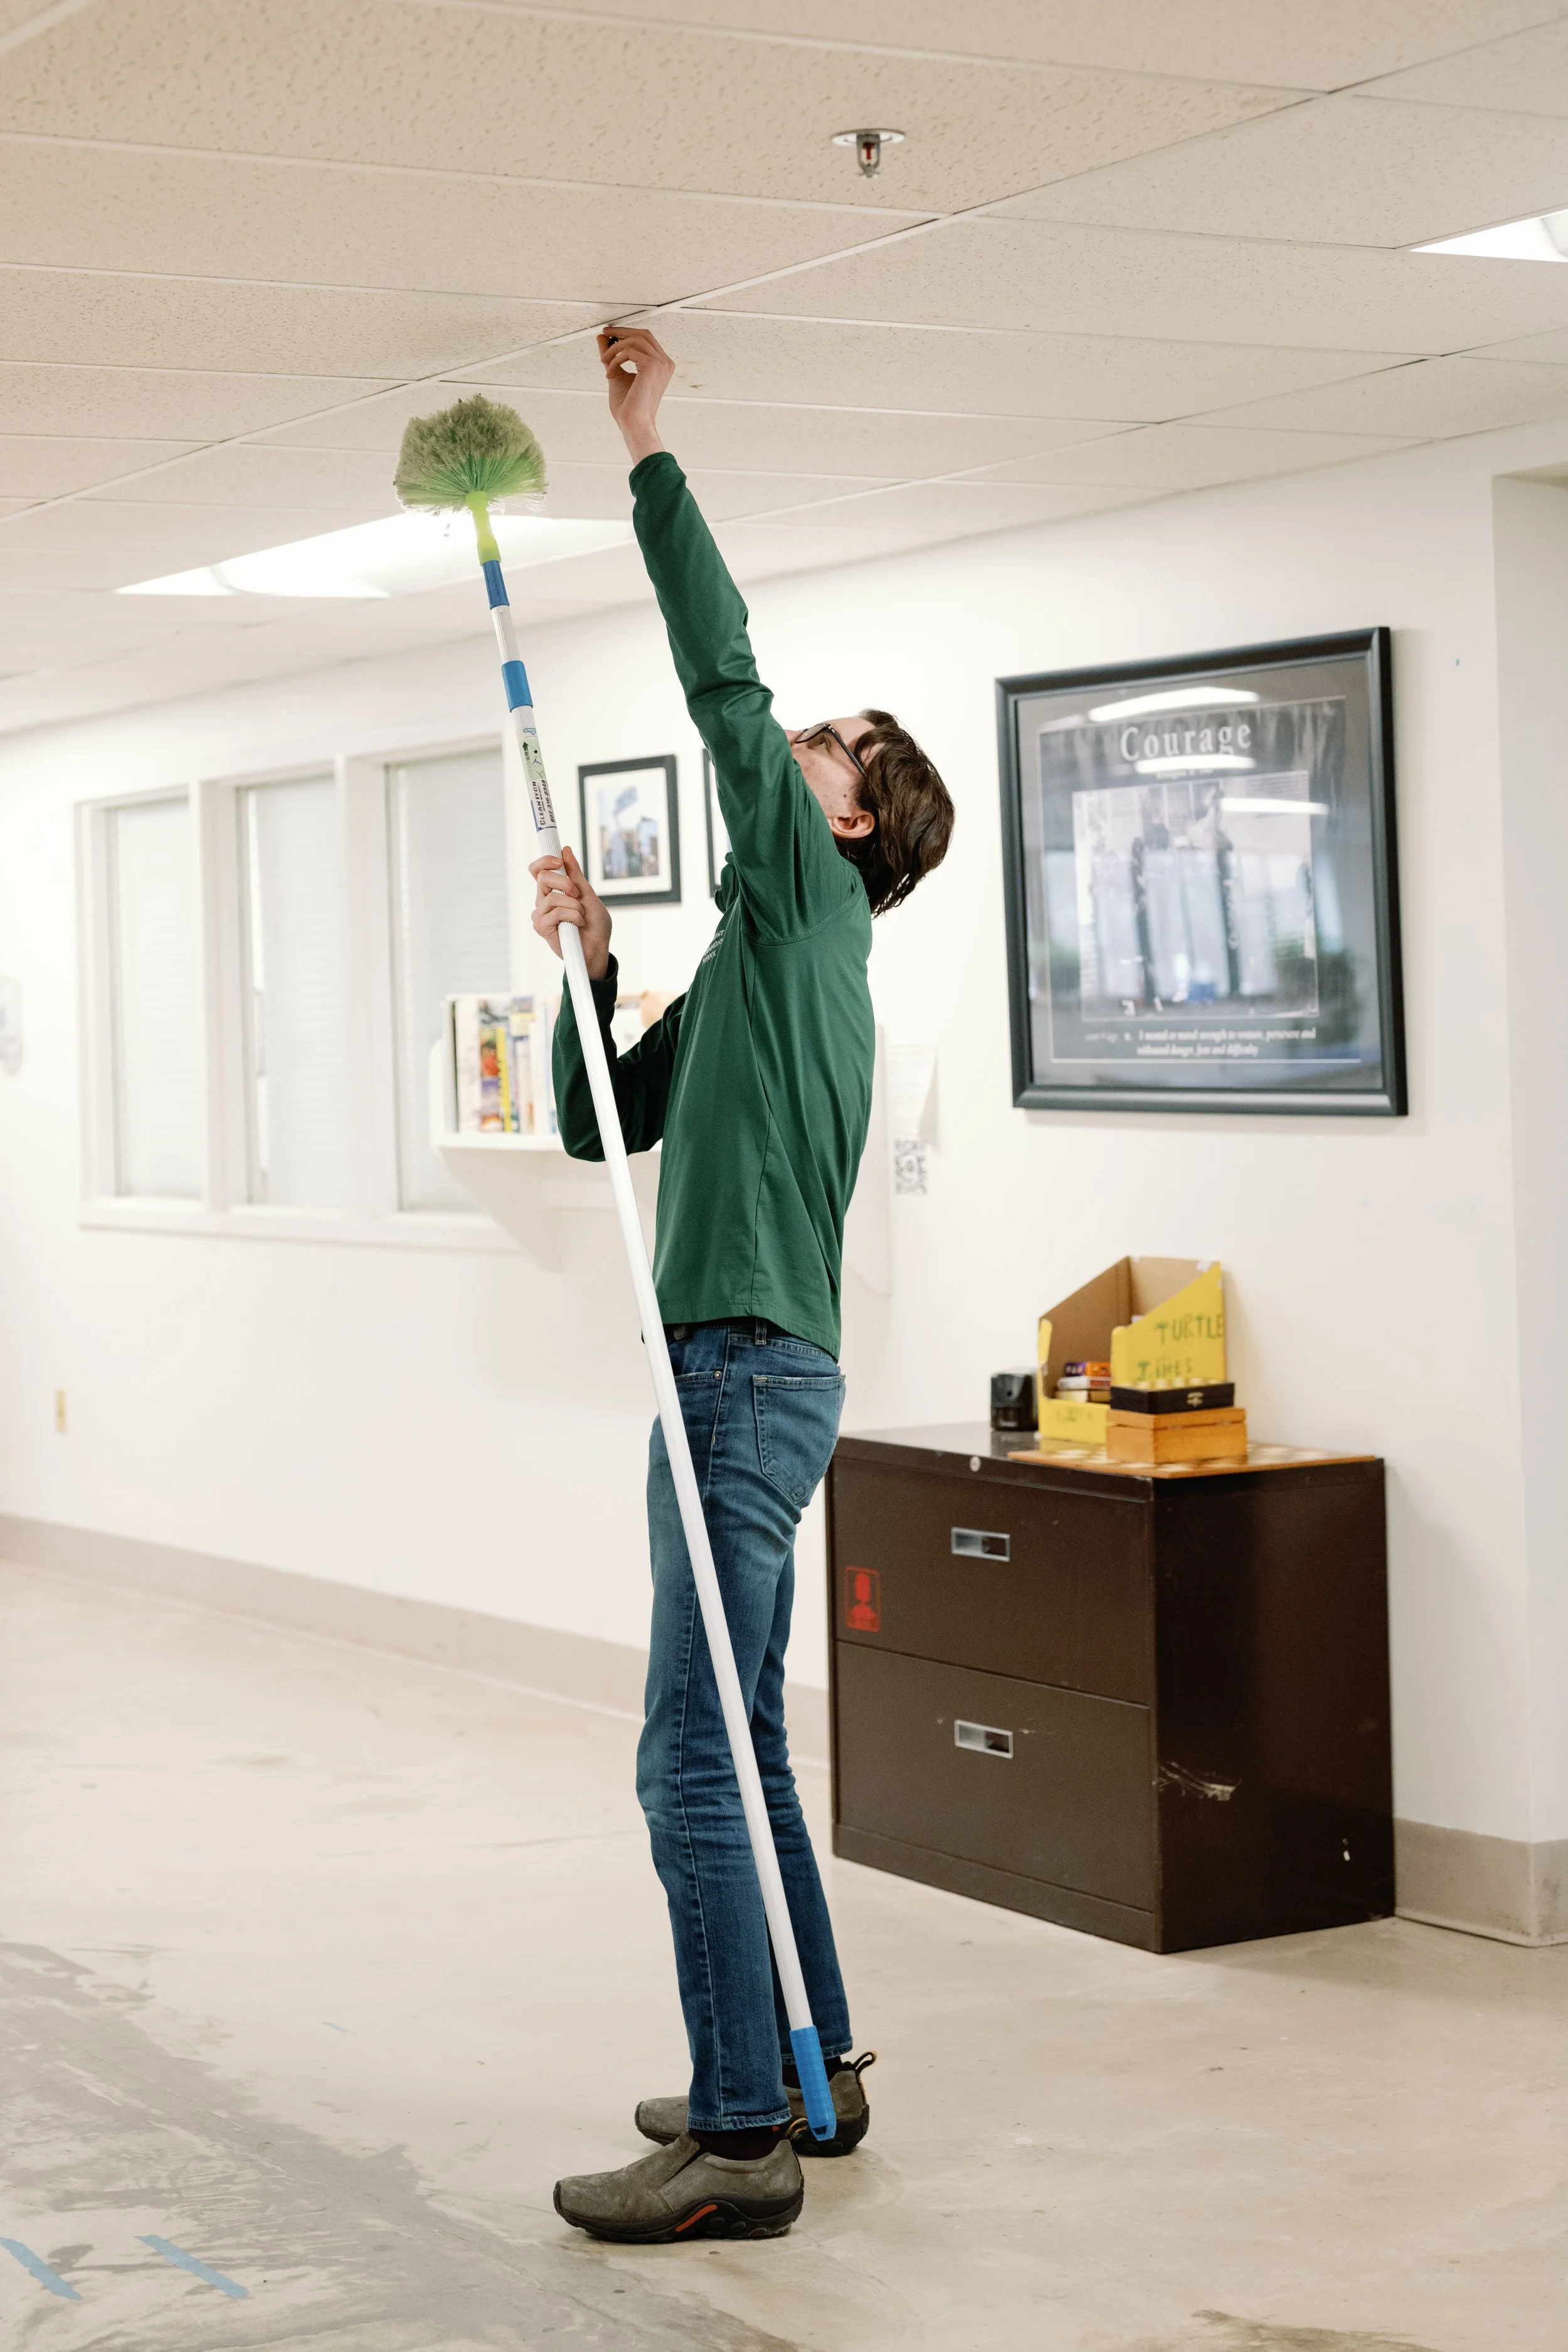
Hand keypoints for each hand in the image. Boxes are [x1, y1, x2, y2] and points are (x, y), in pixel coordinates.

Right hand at [530, 845, 611, 980]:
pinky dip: (572, 916)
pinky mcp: (542, 928)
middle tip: (578, 894)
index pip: (537, 870)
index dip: (545, 860)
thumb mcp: (587, 894)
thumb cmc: (594, 925)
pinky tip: (578, 924)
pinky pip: (555, 912)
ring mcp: (541, 914)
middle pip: (542, 877)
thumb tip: (565, 849)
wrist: (598, 948)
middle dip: (565, 882)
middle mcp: (543, 901)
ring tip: (581, 916)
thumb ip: (575, 874)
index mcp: (552, 891)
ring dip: (574, 905)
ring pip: (552, 897)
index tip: (559, 860)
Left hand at [599, 326, 673, 464]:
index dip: (627, 332)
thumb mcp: (617, 373)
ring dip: (614, 349)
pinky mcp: (652, 366)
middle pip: (643, 333)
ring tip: (604, 362)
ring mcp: (661, 363)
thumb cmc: (628, 407)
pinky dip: (615, 360)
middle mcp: (665, 362)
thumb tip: (602, 337)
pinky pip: (629, 351)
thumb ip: (612, 355)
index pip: (646, 338)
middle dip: (621, 332)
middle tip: (604, 334)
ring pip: (634, 340)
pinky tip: (610, 374)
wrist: (633, 424)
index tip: (610, 334)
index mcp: (662, 365)